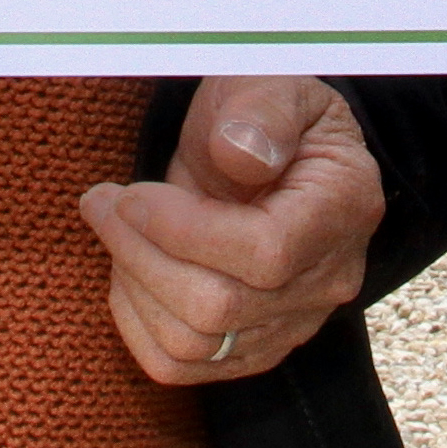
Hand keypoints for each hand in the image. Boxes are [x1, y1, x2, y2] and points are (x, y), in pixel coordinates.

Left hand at [81, 76, 377, 384]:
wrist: (270, 149)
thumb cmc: (264, 111)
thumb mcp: (270, 81)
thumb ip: (261, 112)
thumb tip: (237, 155)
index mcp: (343, 206)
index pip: (266, 254)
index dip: (184, 231)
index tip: (132, 193)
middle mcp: (328, 278)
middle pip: (220, 308)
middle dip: (142, 255)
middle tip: (103, 202)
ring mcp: (293, 322)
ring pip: (194, 344)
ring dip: (133, 286)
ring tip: (113, 227)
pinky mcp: (253, 347)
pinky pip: (180, 366)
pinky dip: (136, 324)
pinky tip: (127, 270)